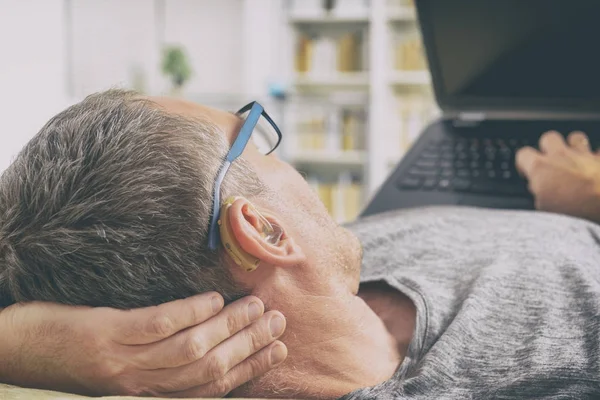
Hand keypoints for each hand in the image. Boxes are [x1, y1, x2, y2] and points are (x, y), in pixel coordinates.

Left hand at [0, 293, 286, 396]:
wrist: (12, 351)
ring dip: (229, 329)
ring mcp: (122, 359)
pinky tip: (212, 299)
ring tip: (255, 306)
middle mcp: (139, 384)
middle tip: (277, 322)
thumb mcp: (117, 367)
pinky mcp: (105, 333)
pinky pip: (157, 326)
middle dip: (249, 347)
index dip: (248, 369)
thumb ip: (155, 358)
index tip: (277, 349)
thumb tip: (201, 334)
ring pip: (190, 350)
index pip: (209, 386)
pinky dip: (190, 313)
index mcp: (145, 393)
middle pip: (208, 369)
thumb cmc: (66, 355)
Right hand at [516, 130, 599, 221]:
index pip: (523, 154)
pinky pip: (598, 151)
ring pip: (575, 137)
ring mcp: (583, 155)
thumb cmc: (574, 210)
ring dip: (573, 145)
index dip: (523, 163)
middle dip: (547, 147)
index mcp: (540, 167)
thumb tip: (538, 191)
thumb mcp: (544, 210)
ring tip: (573, 158)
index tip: (527, 173)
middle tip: (549, 162)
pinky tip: (595, 165)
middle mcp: (560, 156)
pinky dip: (596, 156)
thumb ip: (538, 195)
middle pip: (549, 138)